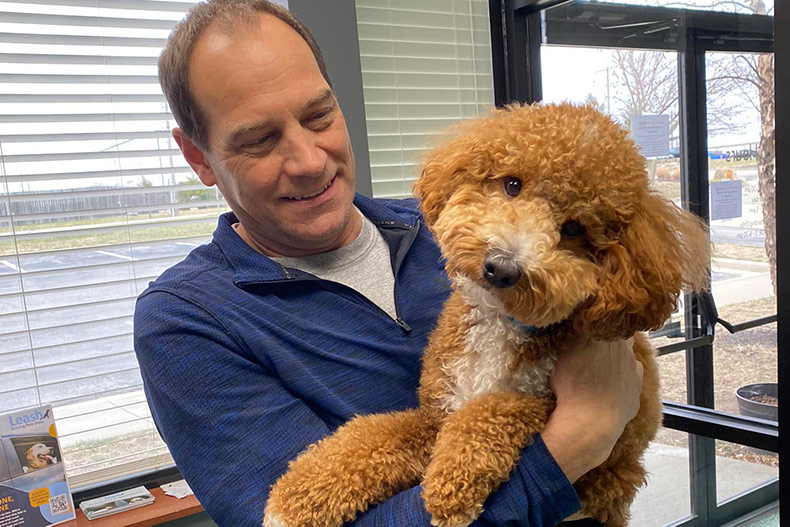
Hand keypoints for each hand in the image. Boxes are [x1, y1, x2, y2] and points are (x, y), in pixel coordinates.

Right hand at [542, 336, 642, 481]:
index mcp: (612, 338)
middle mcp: (628, 353)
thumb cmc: (573, 384)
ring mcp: (634, 375)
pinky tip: (609, 387)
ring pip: (628, 361)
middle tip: (594, 346)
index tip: (591, 325)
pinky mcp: (635, 396)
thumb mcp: (565, 350)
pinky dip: (622, 382)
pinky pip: (630, 383)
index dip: (601, 323)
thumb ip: (575, 332)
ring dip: (618, 362)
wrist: (591, 422)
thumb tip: (578, 319)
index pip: (610, 322)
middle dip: (610, 341)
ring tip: (600, 370)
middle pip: (622, 339)